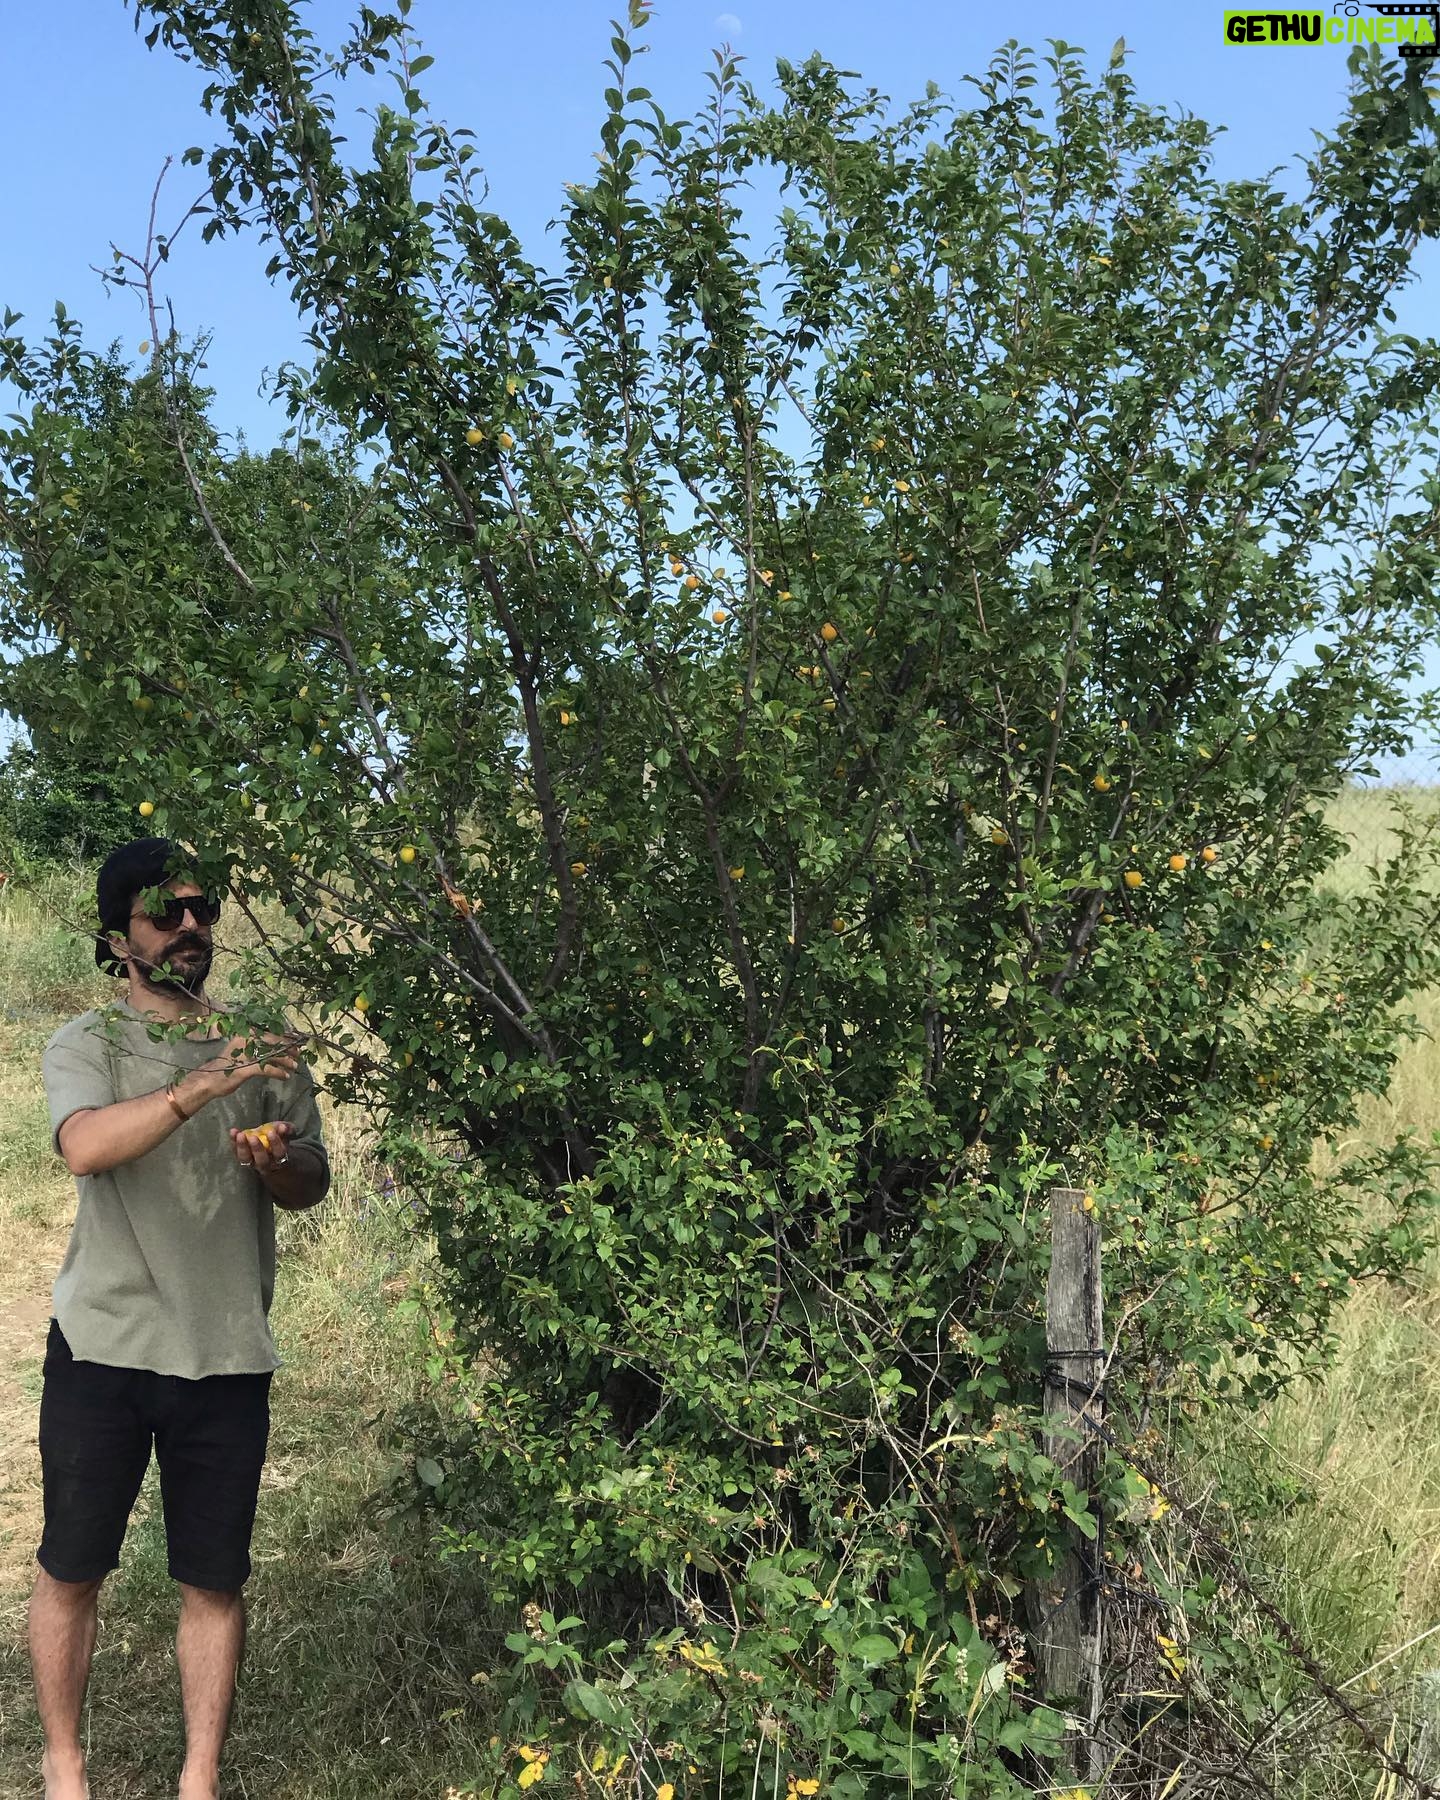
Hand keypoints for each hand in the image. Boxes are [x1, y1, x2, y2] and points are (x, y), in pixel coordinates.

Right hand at [184, 1030, 304, 1106]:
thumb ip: (257, 1047)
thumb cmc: (227, 1065)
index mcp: (246, 1033)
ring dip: (286, 1061)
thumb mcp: (242, 1051)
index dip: (285, 1039)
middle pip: (274, 1043)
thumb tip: (277, 1046)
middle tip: (298, 1054)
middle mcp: (246, 1040)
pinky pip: (268, 1069)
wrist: (209, 1079)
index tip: (296, 1043)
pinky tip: (285, 1076)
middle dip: (288, 1049)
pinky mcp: (246, 1068)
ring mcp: (246, 1054)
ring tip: (294, 1066)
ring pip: (273, 1055)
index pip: (270, 1033)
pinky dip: (278, 1072)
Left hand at [230, 1120, 295, 1174]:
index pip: (279, 1153)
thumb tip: (283, 1127)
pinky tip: (233, 1131)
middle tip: (253, 1137)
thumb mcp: (284, 1137)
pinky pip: (236, 1153)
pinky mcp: (242, 1159)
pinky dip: (233, 1142)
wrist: (268, 1155)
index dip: (275, 1143)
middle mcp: (265, 1165)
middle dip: (257, 1148)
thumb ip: (285, 1131)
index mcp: (279, 1159)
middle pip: (261, 1160)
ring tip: (240, 1135)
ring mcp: (252, 1164)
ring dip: (242, 1147)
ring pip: (246, 1159)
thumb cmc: (277, 1143)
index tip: (271, 1132)